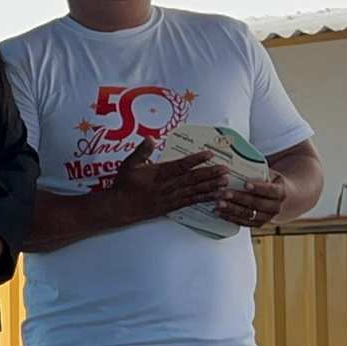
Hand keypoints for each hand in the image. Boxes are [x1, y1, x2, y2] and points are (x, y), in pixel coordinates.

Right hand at [112, 137, 228, 223]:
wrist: (121, 207)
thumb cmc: (125, 185)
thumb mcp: (129, 164)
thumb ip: (141, 151)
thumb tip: (150, 138)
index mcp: (159, 173)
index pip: (181, 165)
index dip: (196, 160)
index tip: (209, 154)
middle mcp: (168, 186)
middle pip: (193, 179)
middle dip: (210, 173)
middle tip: (225, 169)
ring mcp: (172, 197)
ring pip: (195, 191)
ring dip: (211, 186)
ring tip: (225, 183)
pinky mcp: (173, 205)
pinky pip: (191, 202)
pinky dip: (204, 199)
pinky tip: (214, 197)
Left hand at [215, 170, 287, 227]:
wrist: (279, 199)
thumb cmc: (270, 182)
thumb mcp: (269, 174)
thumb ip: (259, 171)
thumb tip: (239, 163)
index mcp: (280, 192)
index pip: (270, 190)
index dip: (258, 188)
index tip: (245, 183)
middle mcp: (275, 207)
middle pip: (257, 204)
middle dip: (240, 199)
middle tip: (225, 193)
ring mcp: (267, 217)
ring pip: (248, 215)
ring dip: (232, 209)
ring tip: (218, 203)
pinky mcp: (257, 224)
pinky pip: (242, 223)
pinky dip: (229, 217)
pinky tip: (217, 211)